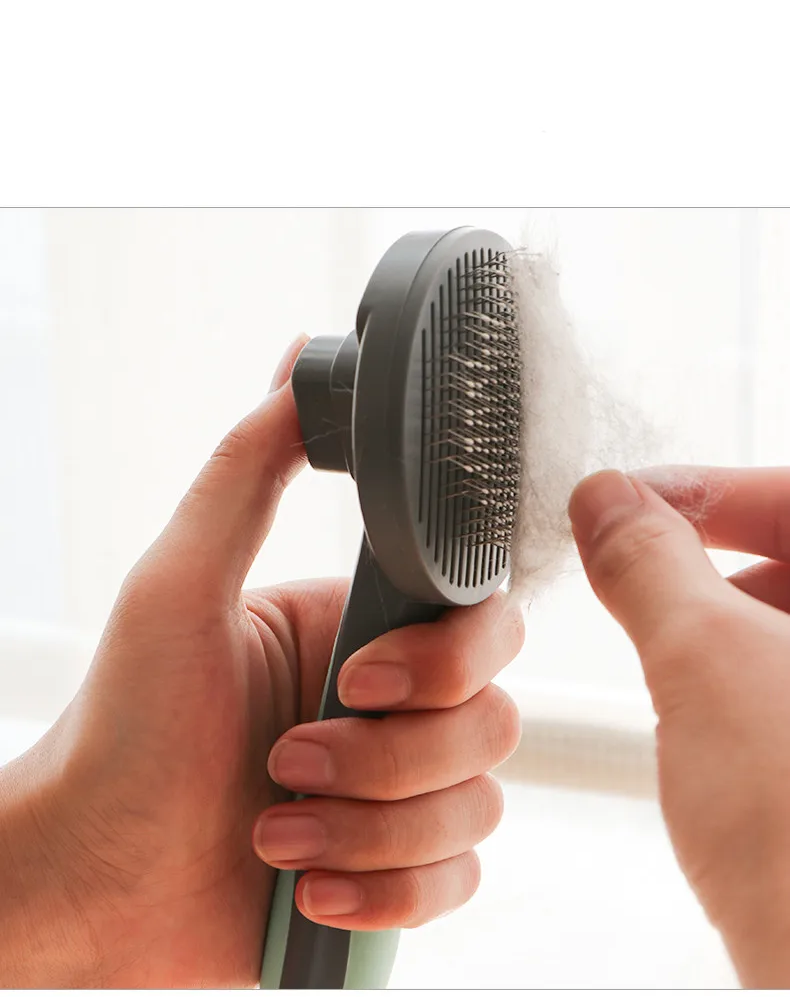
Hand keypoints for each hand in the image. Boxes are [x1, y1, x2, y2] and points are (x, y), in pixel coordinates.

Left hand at [0, 338, 522, 987]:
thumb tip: (299, 364)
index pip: (480, 624)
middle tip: (288, 760)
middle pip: (493, 721)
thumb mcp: (180, 582)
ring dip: (371, 830)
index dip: (445, 661)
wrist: (94, 872)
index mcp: (364, 627)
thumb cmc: (126, 724)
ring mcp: (400, 790)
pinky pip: (459, 880)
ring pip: (478, 806)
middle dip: (390, 758)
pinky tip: (312, 889)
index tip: (360, 679)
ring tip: (277, 832)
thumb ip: (247, 472)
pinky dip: (389, 891)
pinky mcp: (398, 869)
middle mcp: (396, 704)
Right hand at [569, 466, 789, 987]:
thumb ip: (649, 563)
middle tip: (636, 572)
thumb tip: (608, 504)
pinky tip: (708, 714)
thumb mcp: (704, 664)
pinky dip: (746, 677)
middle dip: (711, 559)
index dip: (706, 488)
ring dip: (723, 621)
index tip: (629, 503)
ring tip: (670, 654)